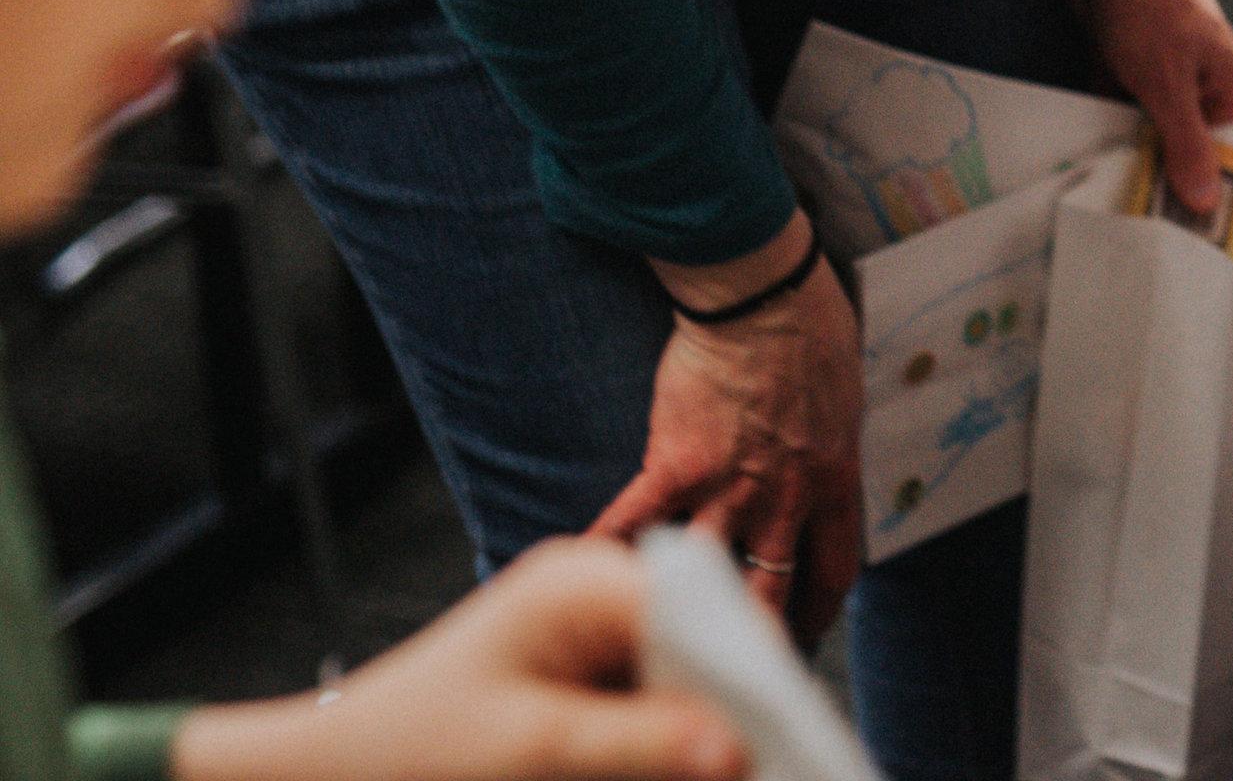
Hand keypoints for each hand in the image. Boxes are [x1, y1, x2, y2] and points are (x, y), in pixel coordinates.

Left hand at [173, 539, 743, 780]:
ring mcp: (595, 627)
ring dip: (693, 734)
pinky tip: (658, 770)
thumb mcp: (532, 753)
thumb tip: (741, 752)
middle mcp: (599, 588)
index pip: (703, 611)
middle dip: (724, 711)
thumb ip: (641, 746)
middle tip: (754, 768)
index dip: (752, 673)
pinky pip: (652, 699)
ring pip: (684, 679)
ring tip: (692, 769)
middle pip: (703, 645)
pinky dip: (661, 740)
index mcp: (584, 581)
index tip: (790, 738)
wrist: (331, 771)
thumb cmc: (410, 753)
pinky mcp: (588, 667)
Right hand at [594, 216, 863, 645]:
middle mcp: (783, 498)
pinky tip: (582, 575)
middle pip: (769, 591)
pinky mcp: (674, 465)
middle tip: (732, 654)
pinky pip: (633, 522)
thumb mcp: (843, 398)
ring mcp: (727, 486)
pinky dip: (605, 552)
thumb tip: (822, 463)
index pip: (833, 568)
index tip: (802, 628)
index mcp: (832, 480)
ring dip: (677, 603)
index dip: (816, 607)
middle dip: (751, 631)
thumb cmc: (811, 329)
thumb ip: (826, 446)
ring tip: (653, 631)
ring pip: (702, 573)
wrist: (762, 295)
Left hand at [1060, 0, 1232, 217]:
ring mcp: (1158, 66)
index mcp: (1227, 84)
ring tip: (1103, 186)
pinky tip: (1083, 145)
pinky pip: (1114, 99)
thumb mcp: (1168, 84)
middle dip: (1155, 166)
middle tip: (1129, 216)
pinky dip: (1100, 114)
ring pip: (1142, 121)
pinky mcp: (1122, 56)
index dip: (1197, 185)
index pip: (1220, 152)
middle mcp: (1198, 78)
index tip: (1174, 230)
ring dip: (1123, 140)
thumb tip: (1206, 203)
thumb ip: (1186, 145)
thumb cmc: (1151, 3)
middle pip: (1180, 139)